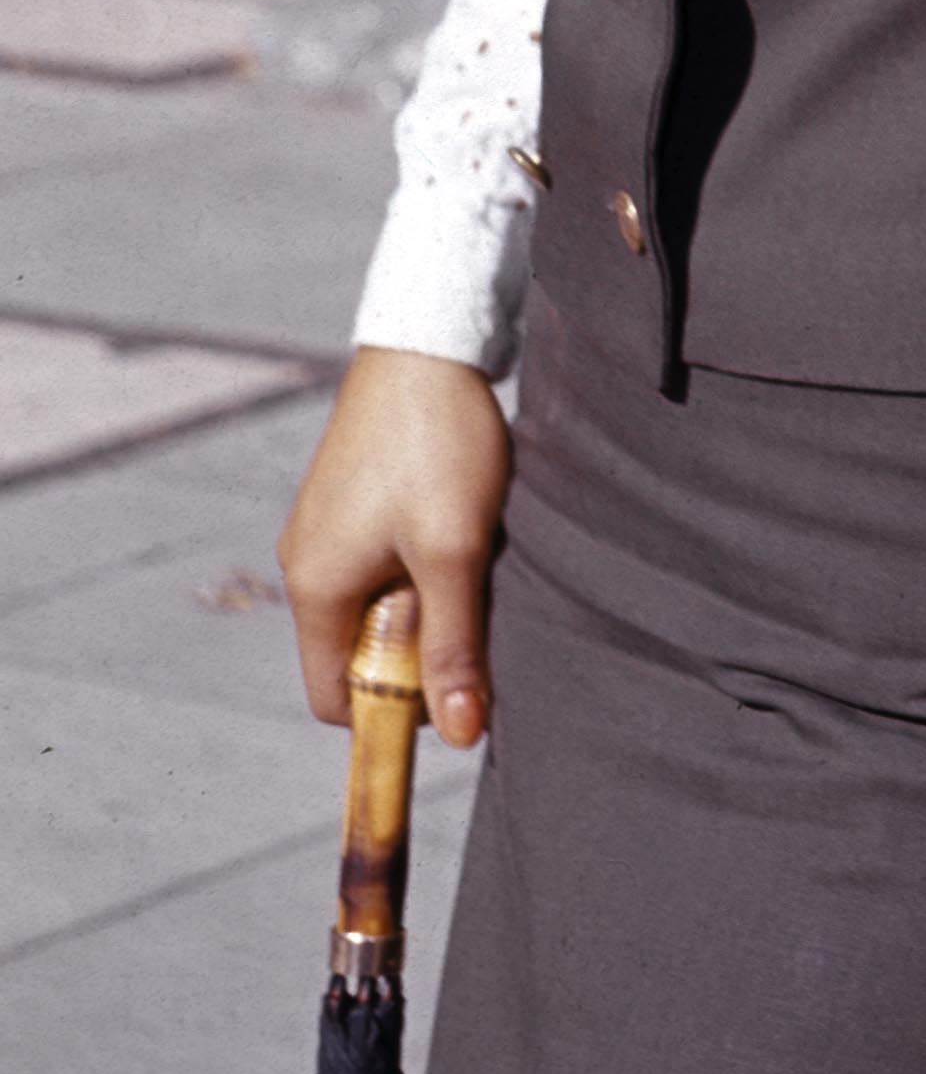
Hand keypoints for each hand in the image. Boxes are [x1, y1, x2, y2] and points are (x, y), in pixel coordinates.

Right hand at [279, 347, 513, 748]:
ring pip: (378, 603)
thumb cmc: (439, 443)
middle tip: (473, 603)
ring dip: (428, 597)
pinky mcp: (350, 499)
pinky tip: (462, 519)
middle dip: (418, 647)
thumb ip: (456, 644)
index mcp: (314, 590)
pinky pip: (383, 560)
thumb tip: (459, 733)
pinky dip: (423, 559)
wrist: (429, 340)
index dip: (392, 710)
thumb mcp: (456, 550)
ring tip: (469, 549)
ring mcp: (324, 529)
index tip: (454, 688)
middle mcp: (305, 564)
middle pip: (358, 651)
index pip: (336, 698)